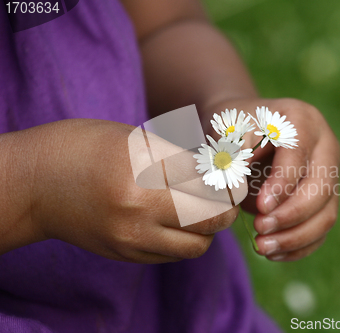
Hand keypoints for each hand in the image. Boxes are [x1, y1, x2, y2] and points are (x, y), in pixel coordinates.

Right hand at [9, 119, 238, 262]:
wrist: (36, 184)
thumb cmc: (85, 148)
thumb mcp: (134, 139)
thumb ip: (177, 158)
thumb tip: (218, 173)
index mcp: (144, 166)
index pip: (207, 177)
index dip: (226, 176)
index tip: (232, 174)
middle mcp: (140, 205)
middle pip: (211, 216)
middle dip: (227, 206)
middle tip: (227, 196)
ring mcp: (132, 235)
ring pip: (197, 244)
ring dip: (208, 229)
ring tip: (201, 211)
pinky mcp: (125, 254)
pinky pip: (173, 255)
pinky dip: (185, 241)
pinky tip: (178, 224)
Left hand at [204, 98, 339, 260]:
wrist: (242, 133)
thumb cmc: (233, 130)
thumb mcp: (226, 132)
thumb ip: (232, 157)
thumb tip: (238, 192)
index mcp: (301, 121)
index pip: (299, 156)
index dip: (282, 184)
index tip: (259, 207)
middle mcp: (324, 146)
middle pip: (321, 188)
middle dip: (291, 215)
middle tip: (260, 229)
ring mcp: (329, 174)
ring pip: (326, 213)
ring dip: (296, 237)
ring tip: (262, 248)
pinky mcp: (325, 199)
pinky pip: (321, 229)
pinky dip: (300, 246)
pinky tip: (273, 253)